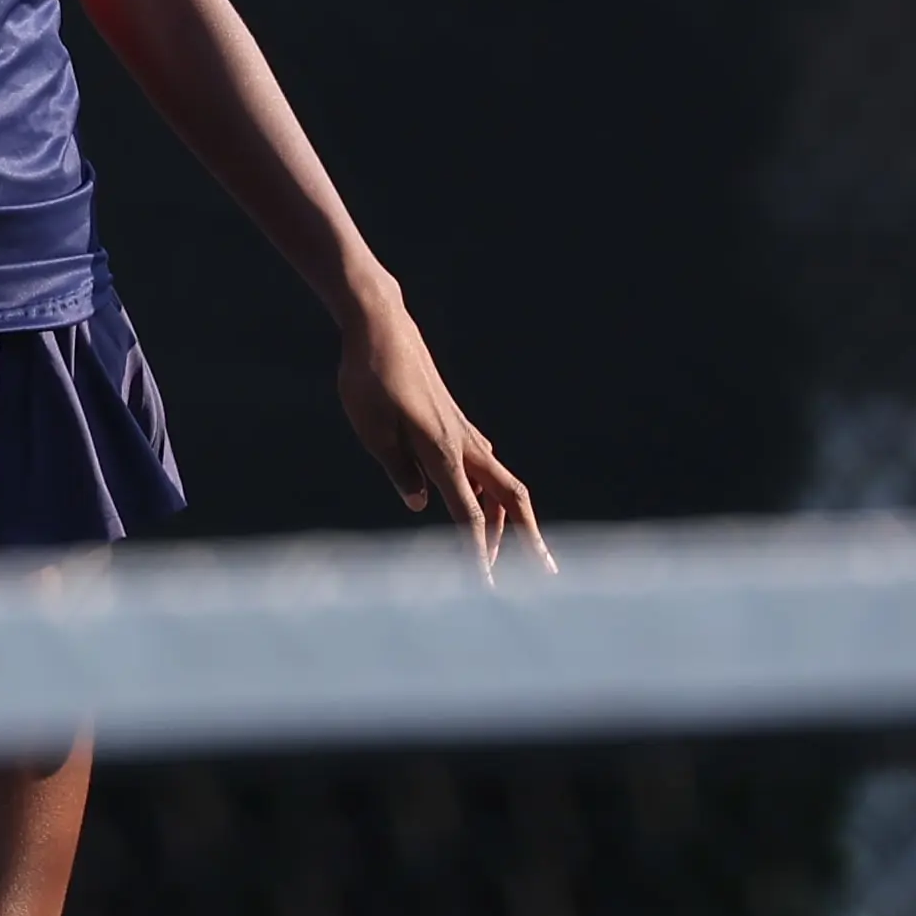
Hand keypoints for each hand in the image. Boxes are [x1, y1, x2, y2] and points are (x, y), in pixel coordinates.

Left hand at [332, 288, 547, 576]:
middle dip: (528, 541)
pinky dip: (487, 493)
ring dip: (504, 521)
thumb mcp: (373, 431)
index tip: (488, 589)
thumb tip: (424, 504)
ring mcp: (462, 432)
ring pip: (497, 484)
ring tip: (502, 555)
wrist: (381, 326)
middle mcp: (462, 444)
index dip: (479, 556)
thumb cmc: (369, 377)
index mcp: (441, 452)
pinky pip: (480, 466)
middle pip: (509, 500)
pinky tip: (480, 504)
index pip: (470, 516)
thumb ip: (399, 471)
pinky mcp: (453, 423)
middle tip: (546, 575)